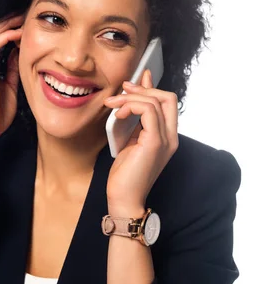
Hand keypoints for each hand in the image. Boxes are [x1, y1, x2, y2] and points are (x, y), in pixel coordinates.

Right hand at [0, 13, 24, 144]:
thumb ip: (12, 72)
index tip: (26, 24)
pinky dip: (7, 36)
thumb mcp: (10, 88)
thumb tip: (20, 56)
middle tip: (26, 13)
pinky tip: (20, 33)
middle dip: (8, 20)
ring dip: (8, 23)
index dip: (10, 29)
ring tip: (24, 17)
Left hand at [104, 69, 178, 211]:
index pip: (167, 102)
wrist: (124, 198)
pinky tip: (118, 114)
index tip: (131, 84)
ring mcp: (165, 139)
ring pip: (156, 101)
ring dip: (130, 97)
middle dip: (143, 89)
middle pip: (167, 97)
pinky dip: (131, 106)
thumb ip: (135, 120)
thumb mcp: (130, 140)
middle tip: (122, 90)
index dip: (151, 88)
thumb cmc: (125, 174)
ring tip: (112, 104)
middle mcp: (171, 137)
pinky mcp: (155, 142)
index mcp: (167, 136)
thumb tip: (131, 99)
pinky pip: (148, 111)